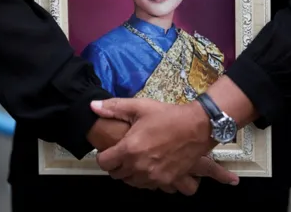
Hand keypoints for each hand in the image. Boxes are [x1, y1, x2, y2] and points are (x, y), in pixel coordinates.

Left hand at [90, 98, 238, 193]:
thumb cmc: (167, 116)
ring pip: (132, 182)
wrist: (198, 127)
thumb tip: (92, 106)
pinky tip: (151, 165)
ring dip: (131, 172)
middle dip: (117, 164)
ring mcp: (153, 176)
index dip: (104, 155)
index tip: (110, 150)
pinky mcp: (167, 181)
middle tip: (124, 152)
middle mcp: (139, 167)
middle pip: (116, 174)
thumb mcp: (140, 107)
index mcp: (129, 149)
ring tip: (138, 158)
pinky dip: (146, 178)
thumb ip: (114, 107)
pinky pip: (149, 186)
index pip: (104, 163)